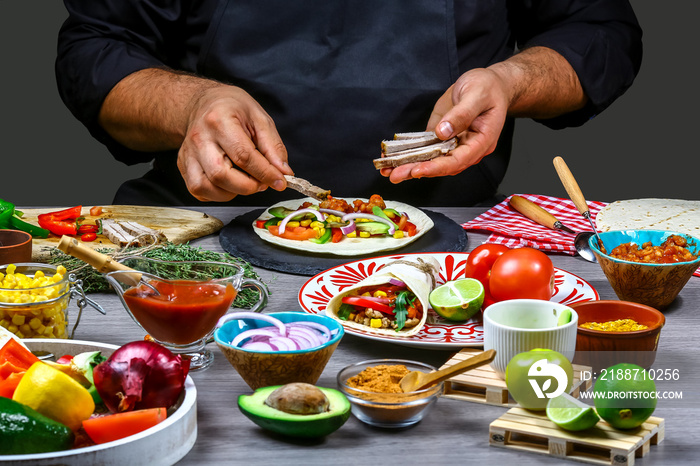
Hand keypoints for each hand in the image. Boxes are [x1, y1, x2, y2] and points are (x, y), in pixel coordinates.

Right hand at [178, 86, 292, 201]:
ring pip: (206, 187)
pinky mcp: (184, 165)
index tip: (280, 182)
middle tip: (262, 182)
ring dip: (233, 192)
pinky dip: (218, 194)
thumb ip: (273, 147)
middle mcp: (199, 138)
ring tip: (246, 180)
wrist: (205, 103)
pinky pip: (199, 190)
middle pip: (221, 175)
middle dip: (248, 186)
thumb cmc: (233, 109)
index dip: (265, 173)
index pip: (243, 156)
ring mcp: (188, 153)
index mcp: (219, 121)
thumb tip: (283, 172)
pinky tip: (230, 182)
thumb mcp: (260, 119)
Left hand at [380, 67, 508, 182]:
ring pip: (432, 160)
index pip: (458, 160)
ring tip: (389, 171)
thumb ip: (462, 114)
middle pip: (442, 166)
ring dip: (410, 167)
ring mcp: (453, 144)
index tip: (419, 169)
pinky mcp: (441, 137)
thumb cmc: (488, 88)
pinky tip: (394, 158)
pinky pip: (425, 149)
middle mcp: (467, 148)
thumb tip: (443, 131)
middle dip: (417, 170)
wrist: (489, 83)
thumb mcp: (477, 95)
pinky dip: (410, 154)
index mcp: (481, 141)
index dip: (438, 167)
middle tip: (396, 174)